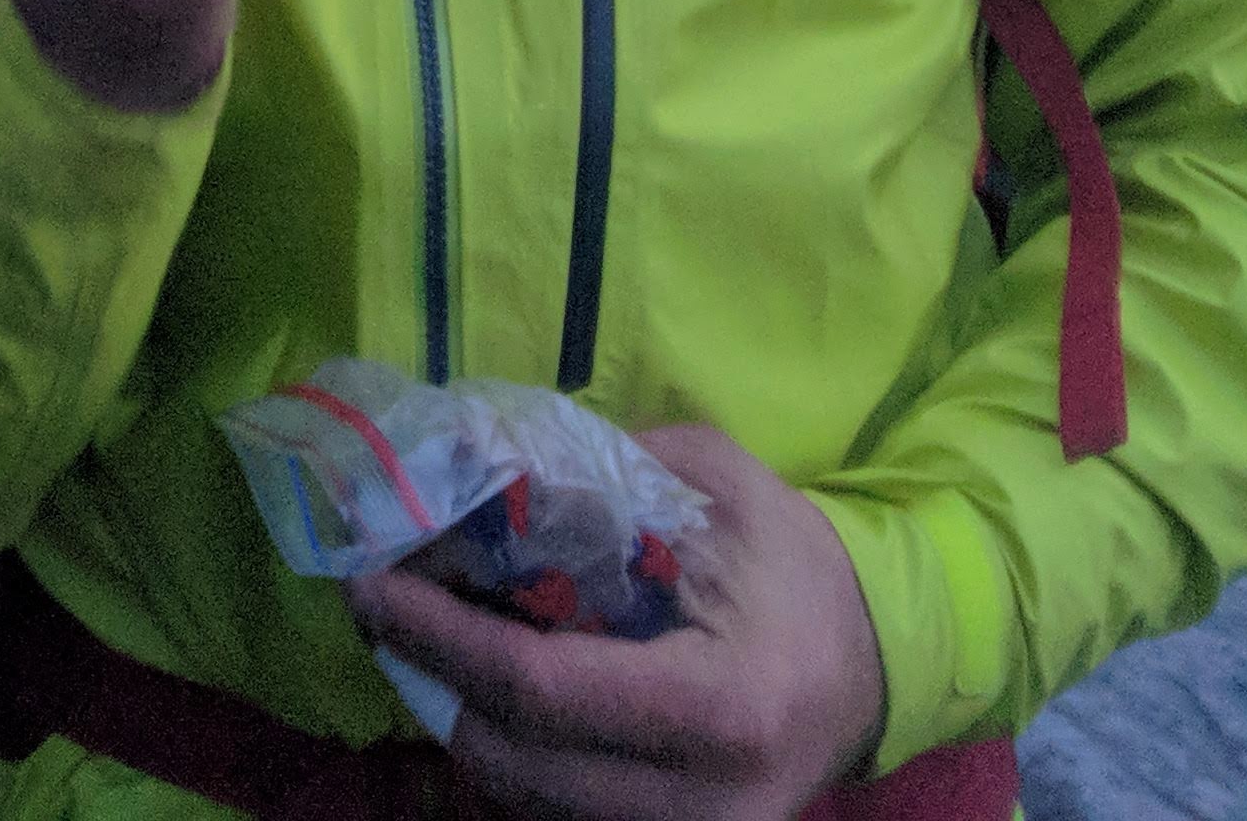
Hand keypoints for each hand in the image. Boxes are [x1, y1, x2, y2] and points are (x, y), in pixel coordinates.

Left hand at [345, 428, 885, 820]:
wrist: (875, 667)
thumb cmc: (797, 565)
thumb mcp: (716, 484)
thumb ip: (604, 472)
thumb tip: (481, 460)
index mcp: (719, 707)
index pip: (543, 689)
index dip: (442, 638)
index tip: (371, 584)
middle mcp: (700, 807)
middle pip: (514, 762)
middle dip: (430, 678)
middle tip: (379, 601)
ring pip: (523, 802)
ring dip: (457, 718)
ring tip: (419, 636)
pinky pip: (554, 815)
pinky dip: (505, 754)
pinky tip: (479, 687)